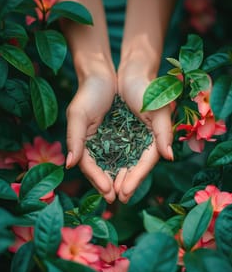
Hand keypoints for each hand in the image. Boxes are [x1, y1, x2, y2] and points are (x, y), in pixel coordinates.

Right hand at [65, 70, 116, 202]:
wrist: (103, 76)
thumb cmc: (88, 93)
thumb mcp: (78, 114)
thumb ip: (74, 139)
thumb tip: (70, 165)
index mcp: (81, 142)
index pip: (88, 166)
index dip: (97, 179)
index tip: (108, 191)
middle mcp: (93, 145)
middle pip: (100, 169)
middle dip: (109, 184)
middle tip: (121, 198)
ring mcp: (106, 141)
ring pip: (112, 164)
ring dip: (120, 178)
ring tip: (127, 191)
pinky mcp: (119, 136)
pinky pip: (123, 154)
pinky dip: (127, 164)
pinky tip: (133, 173)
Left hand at [115, 59, 173, 202]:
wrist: (132, 72)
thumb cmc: (147, 88)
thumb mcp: (158, 109)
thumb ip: (164, 133)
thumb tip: (169, 157)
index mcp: (156, 138)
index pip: (145, 163)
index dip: (136, 179)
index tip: (124, 192)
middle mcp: (144, 141)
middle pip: (134, 167)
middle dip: (125, 182)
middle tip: (114, 198)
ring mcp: (132, 138)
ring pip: (124, 162)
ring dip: (115, 176)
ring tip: (106, 191)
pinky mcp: (120, 133)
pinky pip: (114, 151)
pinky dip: (108, 162)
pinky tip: (102, 172)